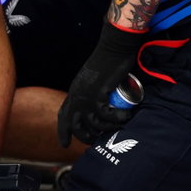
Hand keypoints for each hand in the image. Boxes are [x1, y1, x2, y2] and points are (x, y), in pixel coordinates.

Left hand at [57, 23, 144, 146]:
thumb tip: (103, 107)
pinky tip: (127, 115)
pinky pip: (106, 114)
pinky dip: (117, 118)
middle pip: (75, 124)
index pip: (63, 115)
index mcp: (75, 91)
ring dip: (108, 128)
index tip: (64, 144)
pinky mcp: (98, 93)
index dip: (63, 130)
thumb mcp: (96, 79)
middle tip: (99, 141)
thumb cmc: (109, 60)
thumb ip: (95, 91)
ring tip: (121, 123)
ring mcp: (86, 95)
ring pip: (92, 123)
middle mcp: (77, 95)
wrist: (114, 46)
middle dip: (85, 137)